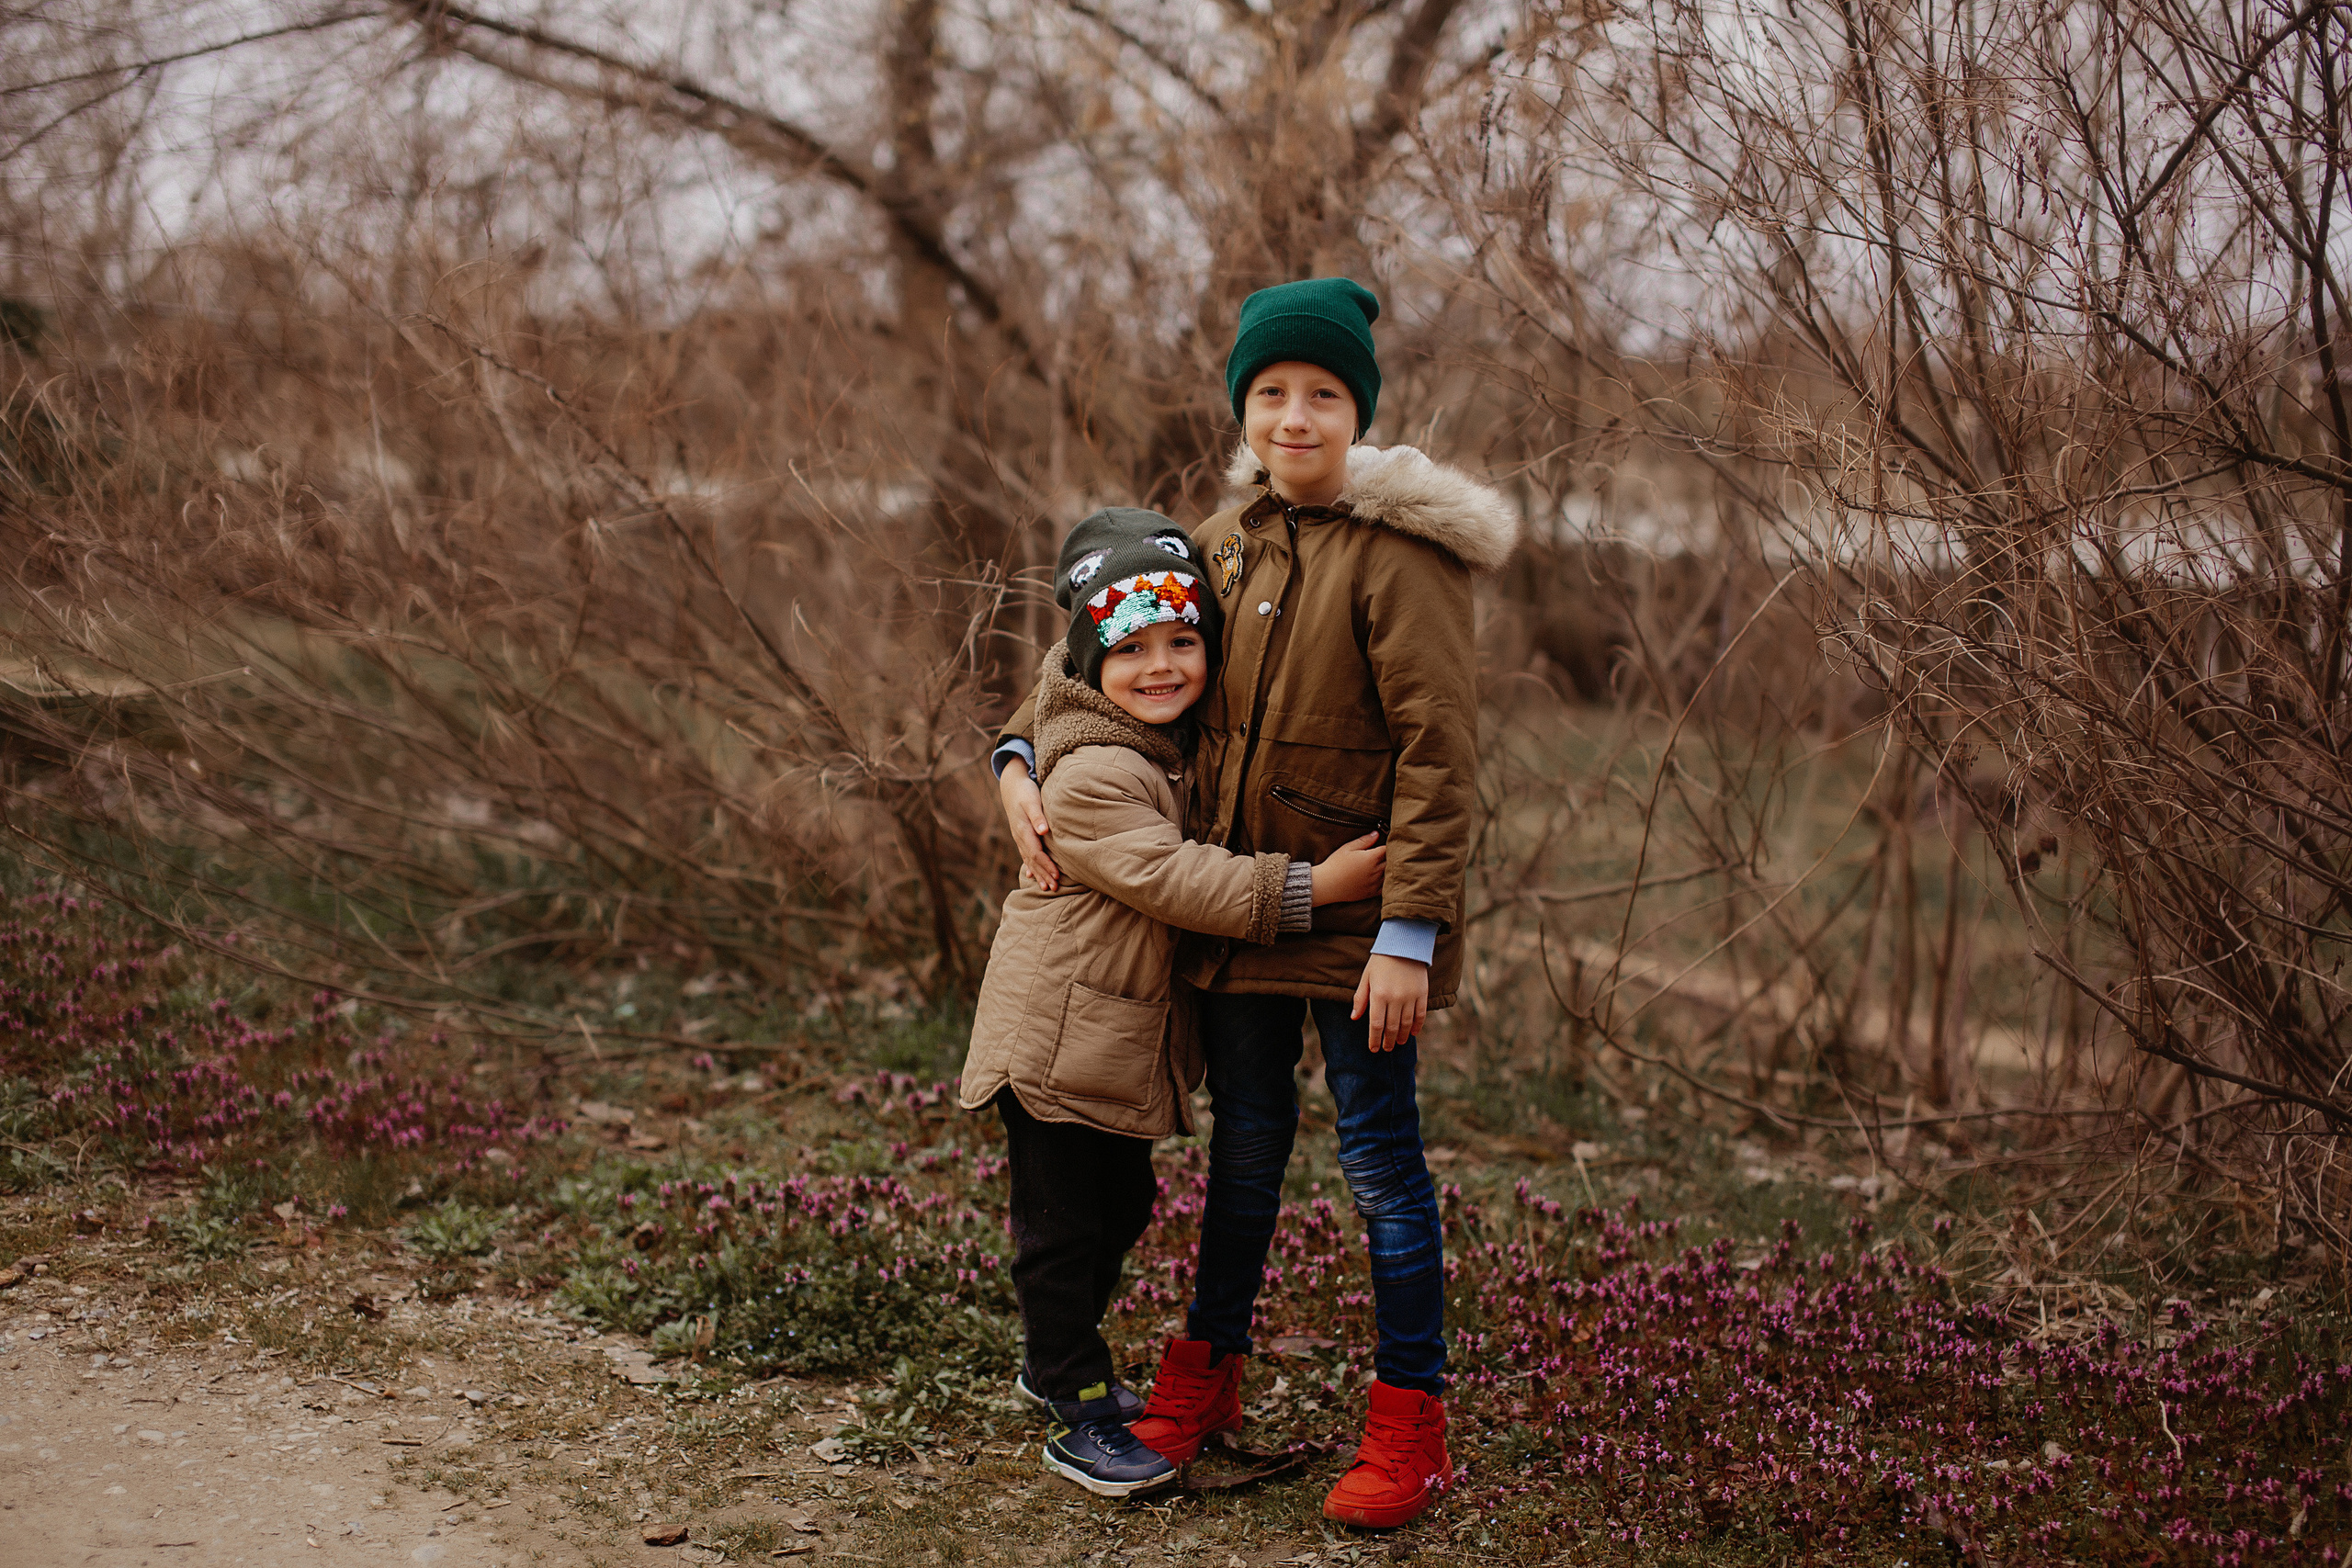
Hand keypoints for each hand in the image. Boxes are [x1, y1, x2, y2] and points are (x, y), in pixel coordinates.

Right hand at [998, 758, 1059, 892]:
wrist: (1012, 785)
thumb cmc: (1025, 791)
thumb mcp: (1032, 800)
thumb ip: (1037, 816)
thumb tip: (1043, 831)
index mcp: (1023, 830)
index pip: (1036, 853)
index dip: (1046, 865)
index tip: (1056, 876)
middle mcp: (1020, 836)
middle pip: (1032, 860)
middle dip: (1043, 874)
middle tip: (1054, 888)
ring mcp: (1019, 837)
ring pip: (1028, 859)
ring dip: (1037, 873)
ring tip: (1046, 887)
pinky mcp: (1021, 835)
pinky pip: (1025, 854)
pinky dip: (1030, 865)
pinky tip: (1031, 875)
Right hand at [1310, 832, 1385, 905]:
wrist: (1326, 885)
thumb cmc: (1335, 865)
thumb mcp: (1348, 848)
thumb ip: (1364, 840)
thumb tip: (1377, 834)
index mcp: (1371, 858)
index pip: (1387, 849)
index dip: (1387, 845)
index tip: (1385, 843)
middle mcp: (1375, 871)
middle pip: (1391, 862)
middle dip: (1390, 856)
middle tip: (1386, 853)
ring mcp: (1374, 883)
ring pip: (1390, 874)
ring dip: (1389, 869)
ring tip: (1386, 864)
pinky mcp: (1371, 893)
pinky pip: (1385, 887)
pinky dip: (1386, 882)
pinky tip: (1382, 877)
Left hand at [1351, 954, 1427, 1051]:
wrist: (1404, 944)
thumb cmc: (1381, 961)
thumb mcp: (1366, 977)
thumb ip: (1360, 999)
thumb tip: (1354, 1018)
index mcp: (1378, 995)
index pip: (1376, 1024)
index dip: (1374, 1039)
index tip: (1373, 1049)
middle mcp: (1395, 998)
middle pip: (1391, 1027)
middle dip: (1388, 1041)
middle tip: (1386, 1048)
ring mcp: (1410, 996)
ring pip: (1406, 1024)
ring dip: (1402, 1036)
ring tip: (1398, 1043)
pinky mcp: (1422, 993)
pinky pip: (1420, 1015)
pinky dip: (1417, 1026)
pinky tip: (1413, 1033)